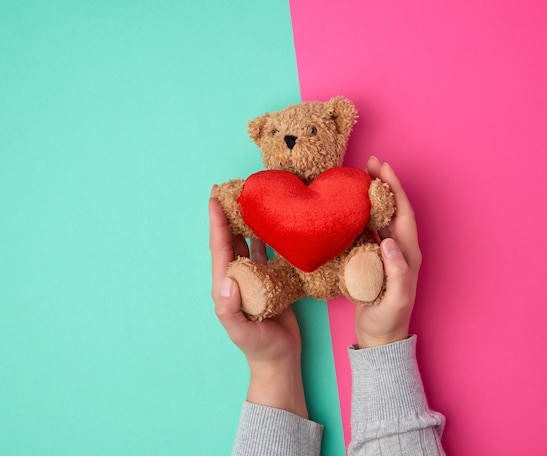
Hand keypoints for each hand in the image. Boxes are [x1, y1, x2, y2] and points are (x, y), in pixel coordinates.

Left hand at [209, 188, 307, 417]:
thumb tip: (226, 281)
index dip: (216, 223)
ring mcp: (253, 278)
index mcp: (226, 285)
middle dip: (228, 215)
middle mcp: (237, 277)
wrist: (279, 359)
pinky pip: (267, 254)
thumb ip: (230, 310)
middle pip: (230, 239)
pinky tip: (272, 224)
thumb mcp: (241, 332)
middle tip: (229, 189)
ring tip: (250, 200)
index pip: (219, 248)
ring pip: (247, 243)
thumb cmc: (258, 347)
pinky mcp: (270, 281)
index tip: (214, 198)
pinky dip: (267, 238)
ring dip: (246, 222)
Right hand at [354, 157, 421, 348]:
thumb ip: (397, 272)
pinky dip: (363, 214)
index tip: (382, 168)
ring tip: (360, 178)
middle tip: (369, 163)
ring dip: (373, 196)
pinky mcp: (375, 260)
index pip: (403, 213)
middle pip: (394, 209)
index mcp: (408, 255)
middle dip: (384, 184)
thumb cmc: (388, 321)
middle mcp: (400, 250)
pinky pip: (370, 230)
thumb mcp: (395, 300)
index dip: (394, 189)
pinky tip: (351, 207)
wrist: (380, 338)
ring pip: (382, 217)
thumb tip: (388, 242)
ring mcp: (388, 254)